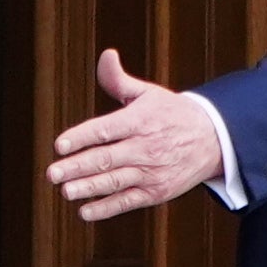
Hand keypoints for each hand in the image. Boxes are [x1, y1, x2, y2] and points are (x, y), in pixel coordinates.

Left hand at [45, 50, 222, 222]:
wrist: (213, 139)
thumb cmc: (171, 113)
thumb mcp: (149, 93)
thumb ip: (119, 80)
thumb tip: (106, 55)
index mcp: (140, 120)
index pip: (106, 129)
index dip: (81, 137)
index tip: (59, 145)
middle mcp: (145, 147)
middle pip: (106, 158)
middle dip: (77, 166)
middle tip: (52, 173)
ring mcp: (151, 172)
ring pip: (115, 182)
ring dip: (89, 188)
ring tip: (66, 191)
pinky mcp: (156, 191)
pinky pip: (128, 201)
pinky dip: (107, 208)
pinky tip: (85, 211)